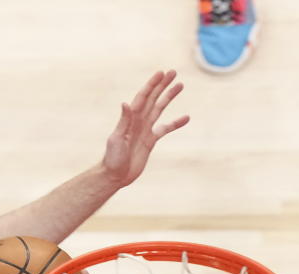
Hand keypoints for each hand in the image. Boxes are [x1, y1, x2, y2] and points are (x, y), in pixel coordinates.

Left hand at [101, 70, 189, 186]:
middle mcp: (138, 121)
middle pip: (153, 98)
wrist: (115, 175)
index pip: (143, 97)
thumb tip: (126, 103)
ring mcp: (145, 130)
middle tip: (173, 72)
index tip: (161, 73)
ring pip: (159, 109)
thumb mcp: (117, 139)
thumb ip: (124, 121)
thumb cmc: (112, 158)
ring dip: (169, 97)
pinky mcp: (150, 140)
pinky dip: (175, 123)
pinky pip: (165, 129)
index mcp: (130, 119)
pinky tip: (186, 117)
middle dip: (162, 85)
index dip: (152, 85)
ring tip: (180, 85)